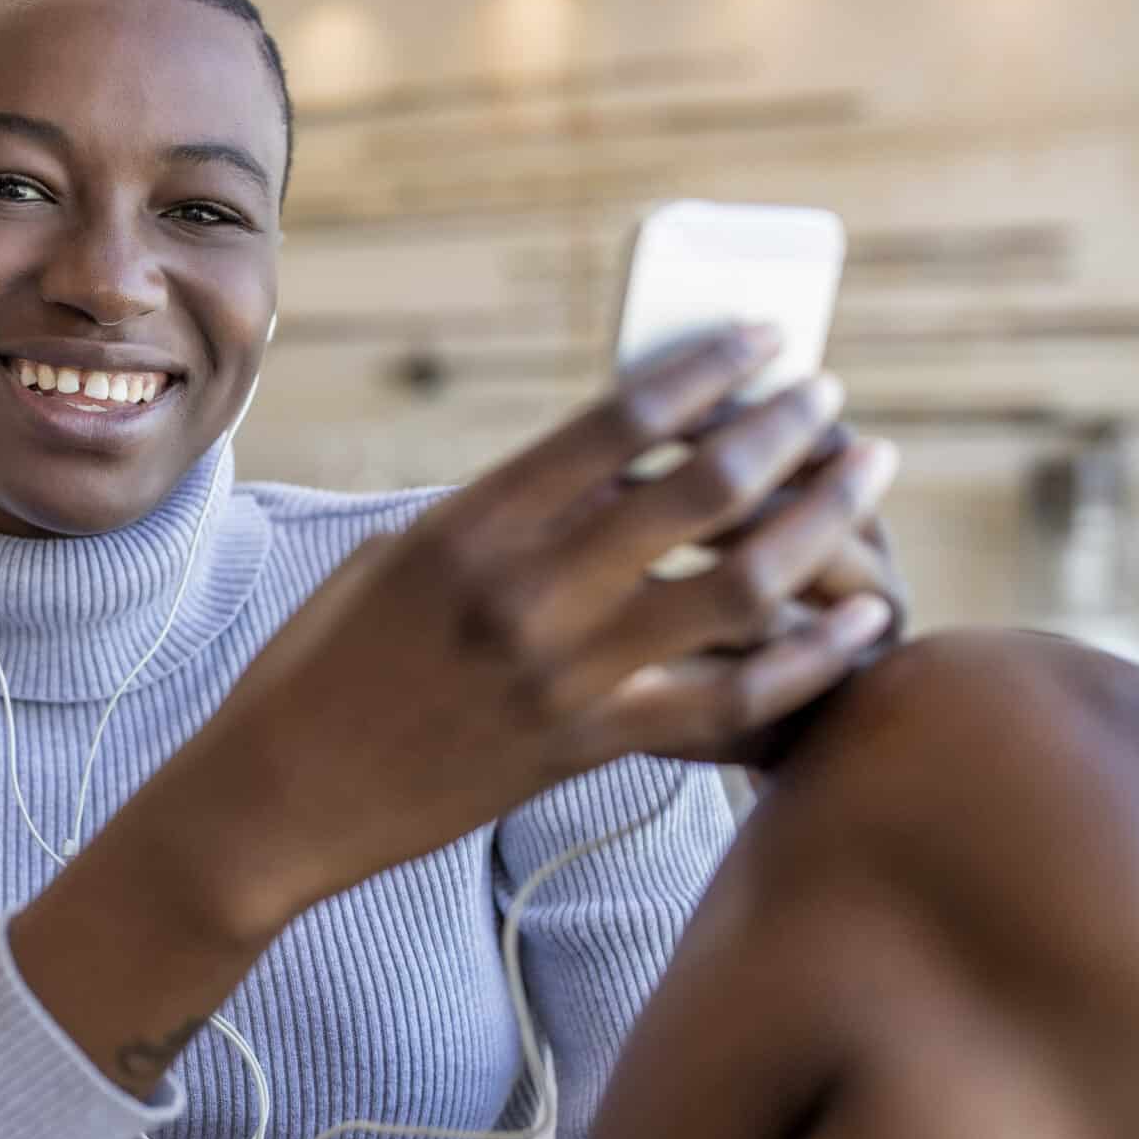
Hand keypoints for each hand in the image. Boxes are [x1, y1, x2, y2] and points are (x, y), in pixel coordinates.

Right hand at [147, 326, 897, 935]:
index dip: (708, 369)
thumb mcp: (398, 557)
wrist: (276, 798)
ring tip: (863, 476)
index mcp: (468, 523)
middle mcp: (525, 592)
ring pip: (737, 586)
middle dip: (784, 429)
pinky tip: (860, 622)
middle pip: (698, 489)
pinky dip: (808, 659)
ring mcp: (562, 675)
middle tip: (828, 397)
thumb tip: (613, 475)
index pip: (618, 420)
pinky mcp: (585, 748)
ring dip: (819, 520)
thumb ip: (504, 516)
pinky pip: (728, 701)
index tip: (762, 340)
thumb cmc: (320, 666)